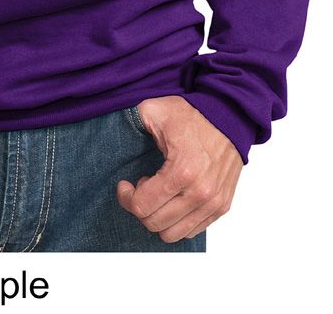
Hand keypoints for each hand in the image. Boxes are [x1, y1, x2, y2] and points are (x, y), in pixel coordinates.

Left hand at [116, 95, 243, 242]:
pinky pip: (192, 230)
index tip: (125, 184)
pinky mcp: (222, 206)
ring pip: (173, 234)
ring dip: (159, 216)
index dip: (127, 197)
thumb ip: (132, 120)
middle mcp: (200, 192)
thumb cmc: (193, 115)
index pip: (142, 206)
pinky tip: (174, 197)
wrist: (229, 117)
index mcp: (181, 171)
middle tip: (142, 186)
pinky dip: (177, 220)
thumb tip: (115, 130)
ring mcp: (213, 203)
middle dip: (141, 207)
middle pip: (155, 223)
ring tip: (159, 193)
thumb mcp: (155, 110)